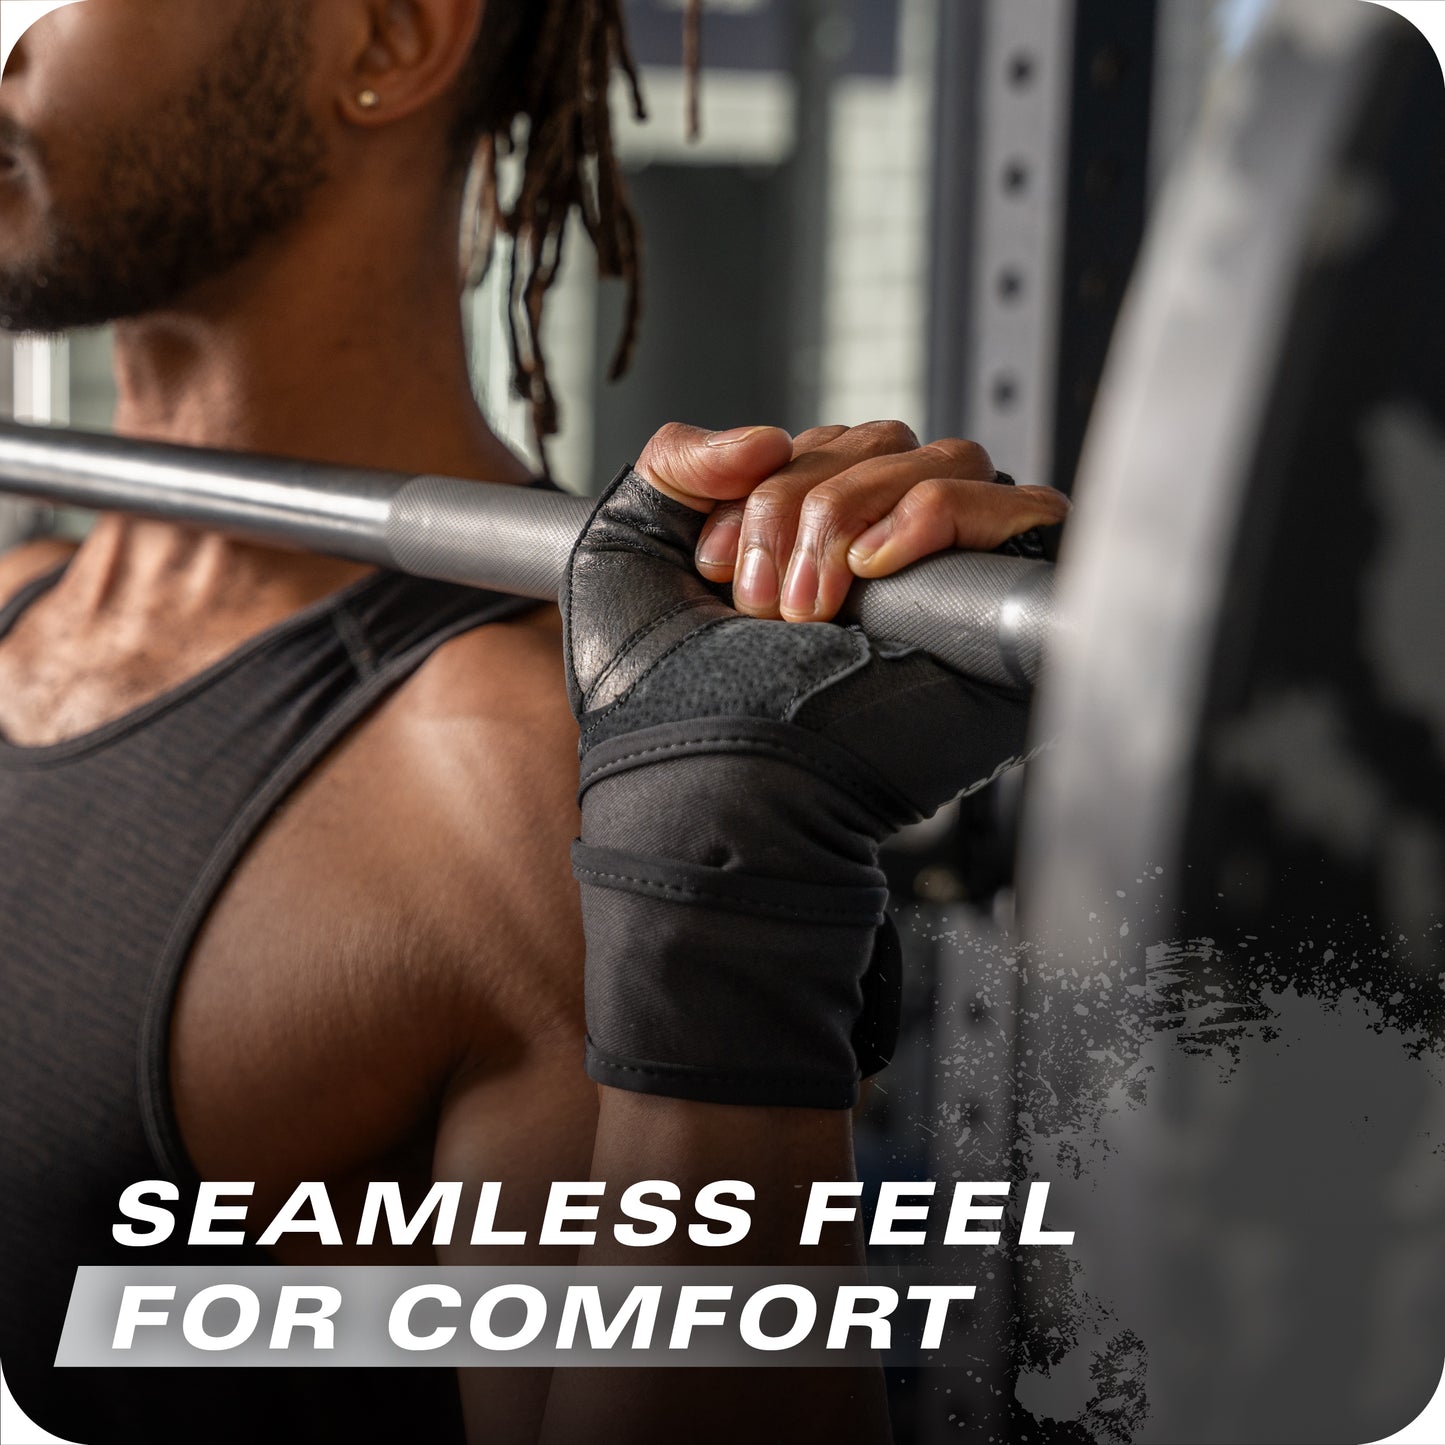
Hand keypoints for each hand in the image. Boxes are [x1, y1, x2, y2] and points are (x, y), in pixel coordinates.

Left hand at [562, 468, 1033, 1109]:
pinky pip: (1024, 514)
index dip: (769, 481)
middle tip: (755, 602)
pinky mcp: (995, 621)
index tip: (711, 566)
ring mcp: (947, 587)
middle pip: (890, 443)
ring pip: (949, 462)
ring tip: (807, 609)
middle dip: (804, 502)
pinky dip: (942, 516)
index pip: (834, 442)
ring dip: (856, 515)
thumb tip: (768, 435)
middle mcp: (890, 559)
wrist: (706, 787)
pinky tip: (876, 570)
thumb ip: (678, 460)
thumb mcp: (626, 551)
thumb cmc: (659, 703)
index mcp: (819, 542)